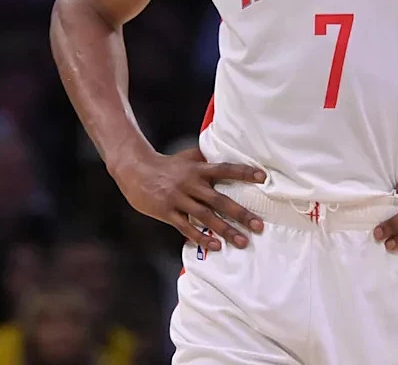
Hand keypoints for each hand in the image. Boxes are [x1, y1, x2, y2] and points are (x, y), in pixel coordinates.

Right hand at [112, 146, 265, 251]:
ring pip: (206, 217)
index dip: (244, 173)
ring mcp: (179, 199)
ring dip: (225, 230)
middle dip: (240, 214)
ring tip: (242, 241)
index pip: (225, 169)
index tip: (263, 178)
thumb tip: (227, 151)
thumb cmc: (166, 164)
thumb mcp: (188, 156)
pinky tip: (215, 245)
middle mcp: (191, 183)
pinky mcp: (167, 212)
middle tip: (259, 225)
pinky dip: (201, 236)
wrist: (135, 170)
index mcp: (198, 169)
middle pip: (219, 200)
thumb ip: (206, 158)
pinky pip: (186, 227)